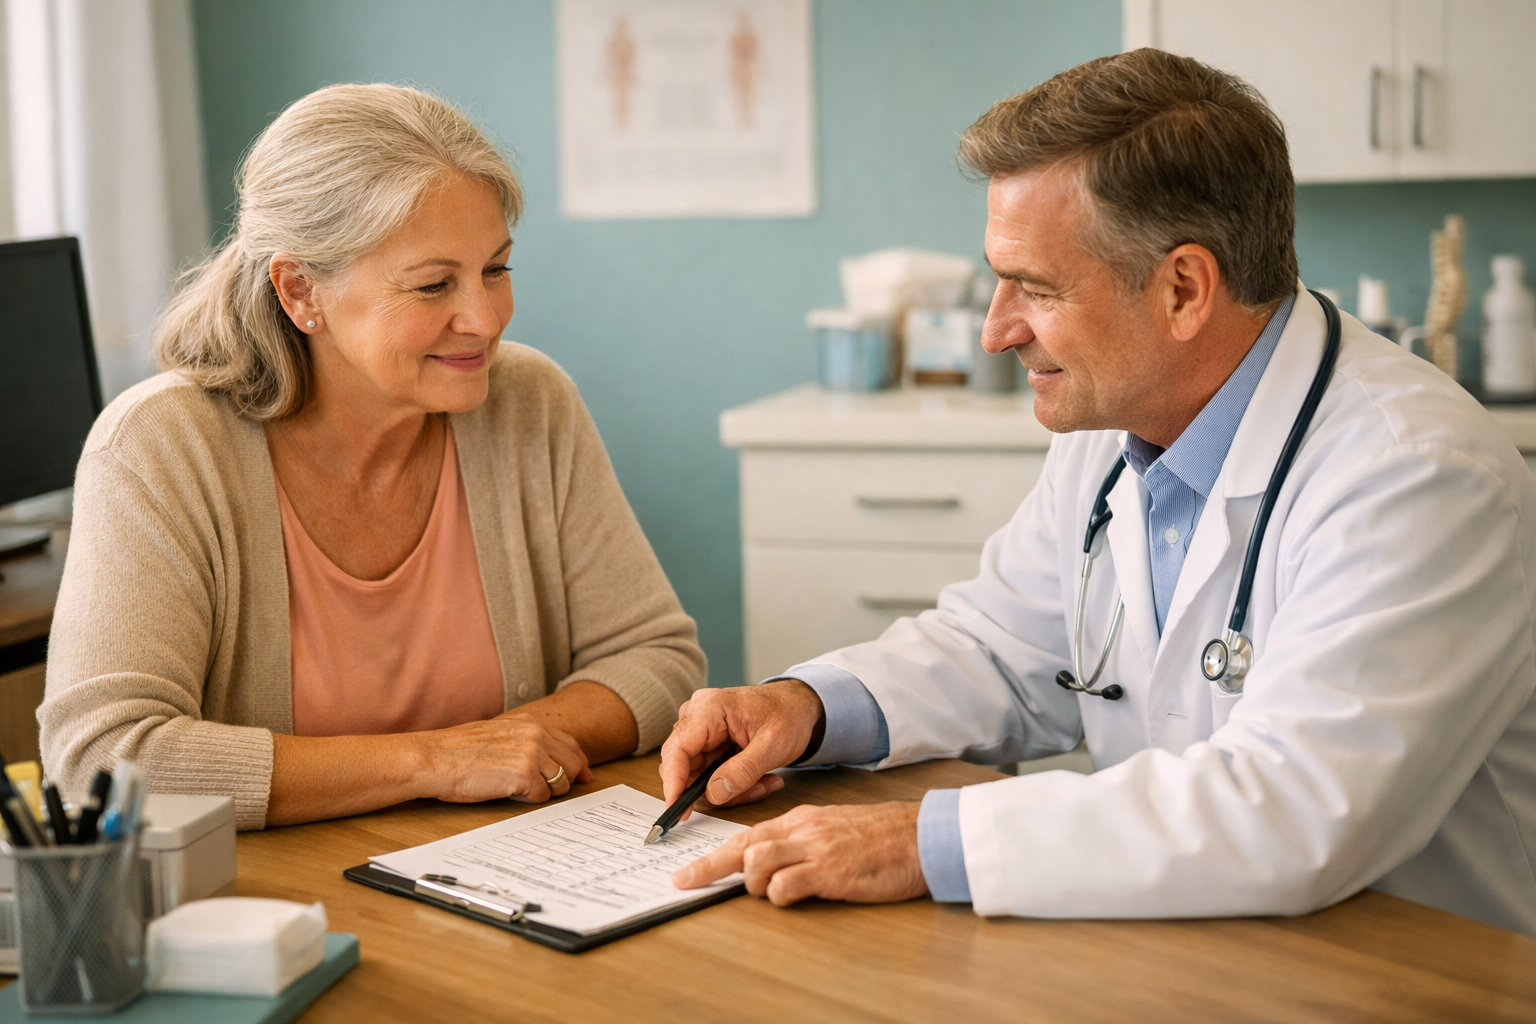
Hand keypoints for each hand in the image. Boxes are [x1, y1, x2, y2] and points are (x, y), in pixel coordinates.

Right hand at [421, 714, 593, 803]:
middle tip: (551, 791)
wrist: (435, 759)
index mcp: (531, 723)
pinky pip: (543, 796)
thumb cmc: (458, 751)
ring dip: (546, 791)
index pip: (570, 744)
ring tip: (522, 790)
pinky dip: (530, 800)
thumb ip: (526, 741)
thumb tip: (548, 759)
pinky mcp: (524, 775)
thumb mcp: (499, 733)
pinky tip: (511, 794)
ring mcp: (532, 754)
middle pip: (573, 764)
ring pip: (561, 782)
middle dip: (566, 781)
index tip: (584, 776)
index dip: (579, 763)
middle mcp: (536, 735)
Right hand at [660, 681, 824, 811]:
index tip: (677, 808)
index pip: (678, 748)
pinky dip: (733, 783)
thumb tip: (713, 794)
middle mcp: (697, 716)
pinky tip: (759, 778)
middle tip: (751, 792)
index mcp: (710, 708)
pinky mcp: (708, 742)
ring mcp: (702, 730)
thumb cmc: (788, 714)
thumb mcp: (773, 745)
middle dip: (716, 788)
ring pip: (698, 775)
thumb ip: (743, 771)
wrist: (800, 705)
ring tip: (764, 782)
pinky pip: (710, 774)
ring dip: (730, 788)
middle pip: (685, 766)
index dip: (673, 781)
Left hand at [672, 802, 926, 905]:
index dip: (714, 854)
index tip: (689, 871)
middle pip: (742, 845)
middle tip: (684, 883)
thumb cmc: (884, 837)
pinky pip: (786, 886)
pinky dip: (780, 896)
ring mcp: (815, 849)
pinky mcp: (830, 871)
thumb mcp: (835, 830)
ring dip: (752, 883)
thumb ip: (803, 842)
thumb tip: (773, 863)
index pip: (747, 834)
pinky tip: (795, 897)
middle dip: (708, 867)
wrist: (922, 836)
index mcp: (802, 819)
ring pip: (757, 861)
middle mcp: (803, 830)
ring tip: (768, 891)